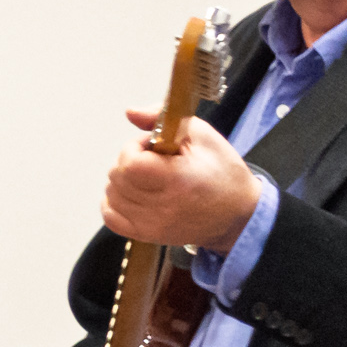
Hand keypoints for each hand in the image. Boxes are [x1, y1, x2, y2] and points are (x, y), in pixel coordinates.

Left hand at [98, 111, 260, 252]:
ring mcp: (151, 224)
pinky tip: (133, 193)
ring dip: (123, 180)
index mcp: (177, 180)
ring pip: (111, 194)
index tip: (152, 146)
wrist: (236, 214)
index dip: (134, 148)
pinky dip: (115, 201)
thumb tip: (130, 112)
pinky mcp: (146, 235)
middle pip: (117, 177)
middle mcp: (162, 206)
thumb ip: (161, 118)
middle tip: (155, 161)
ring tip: (149, 177)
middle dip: (130, 161)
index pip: (130, 164)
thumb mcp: (202, 135)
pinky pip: (110, 216)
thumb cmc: (222, 173)